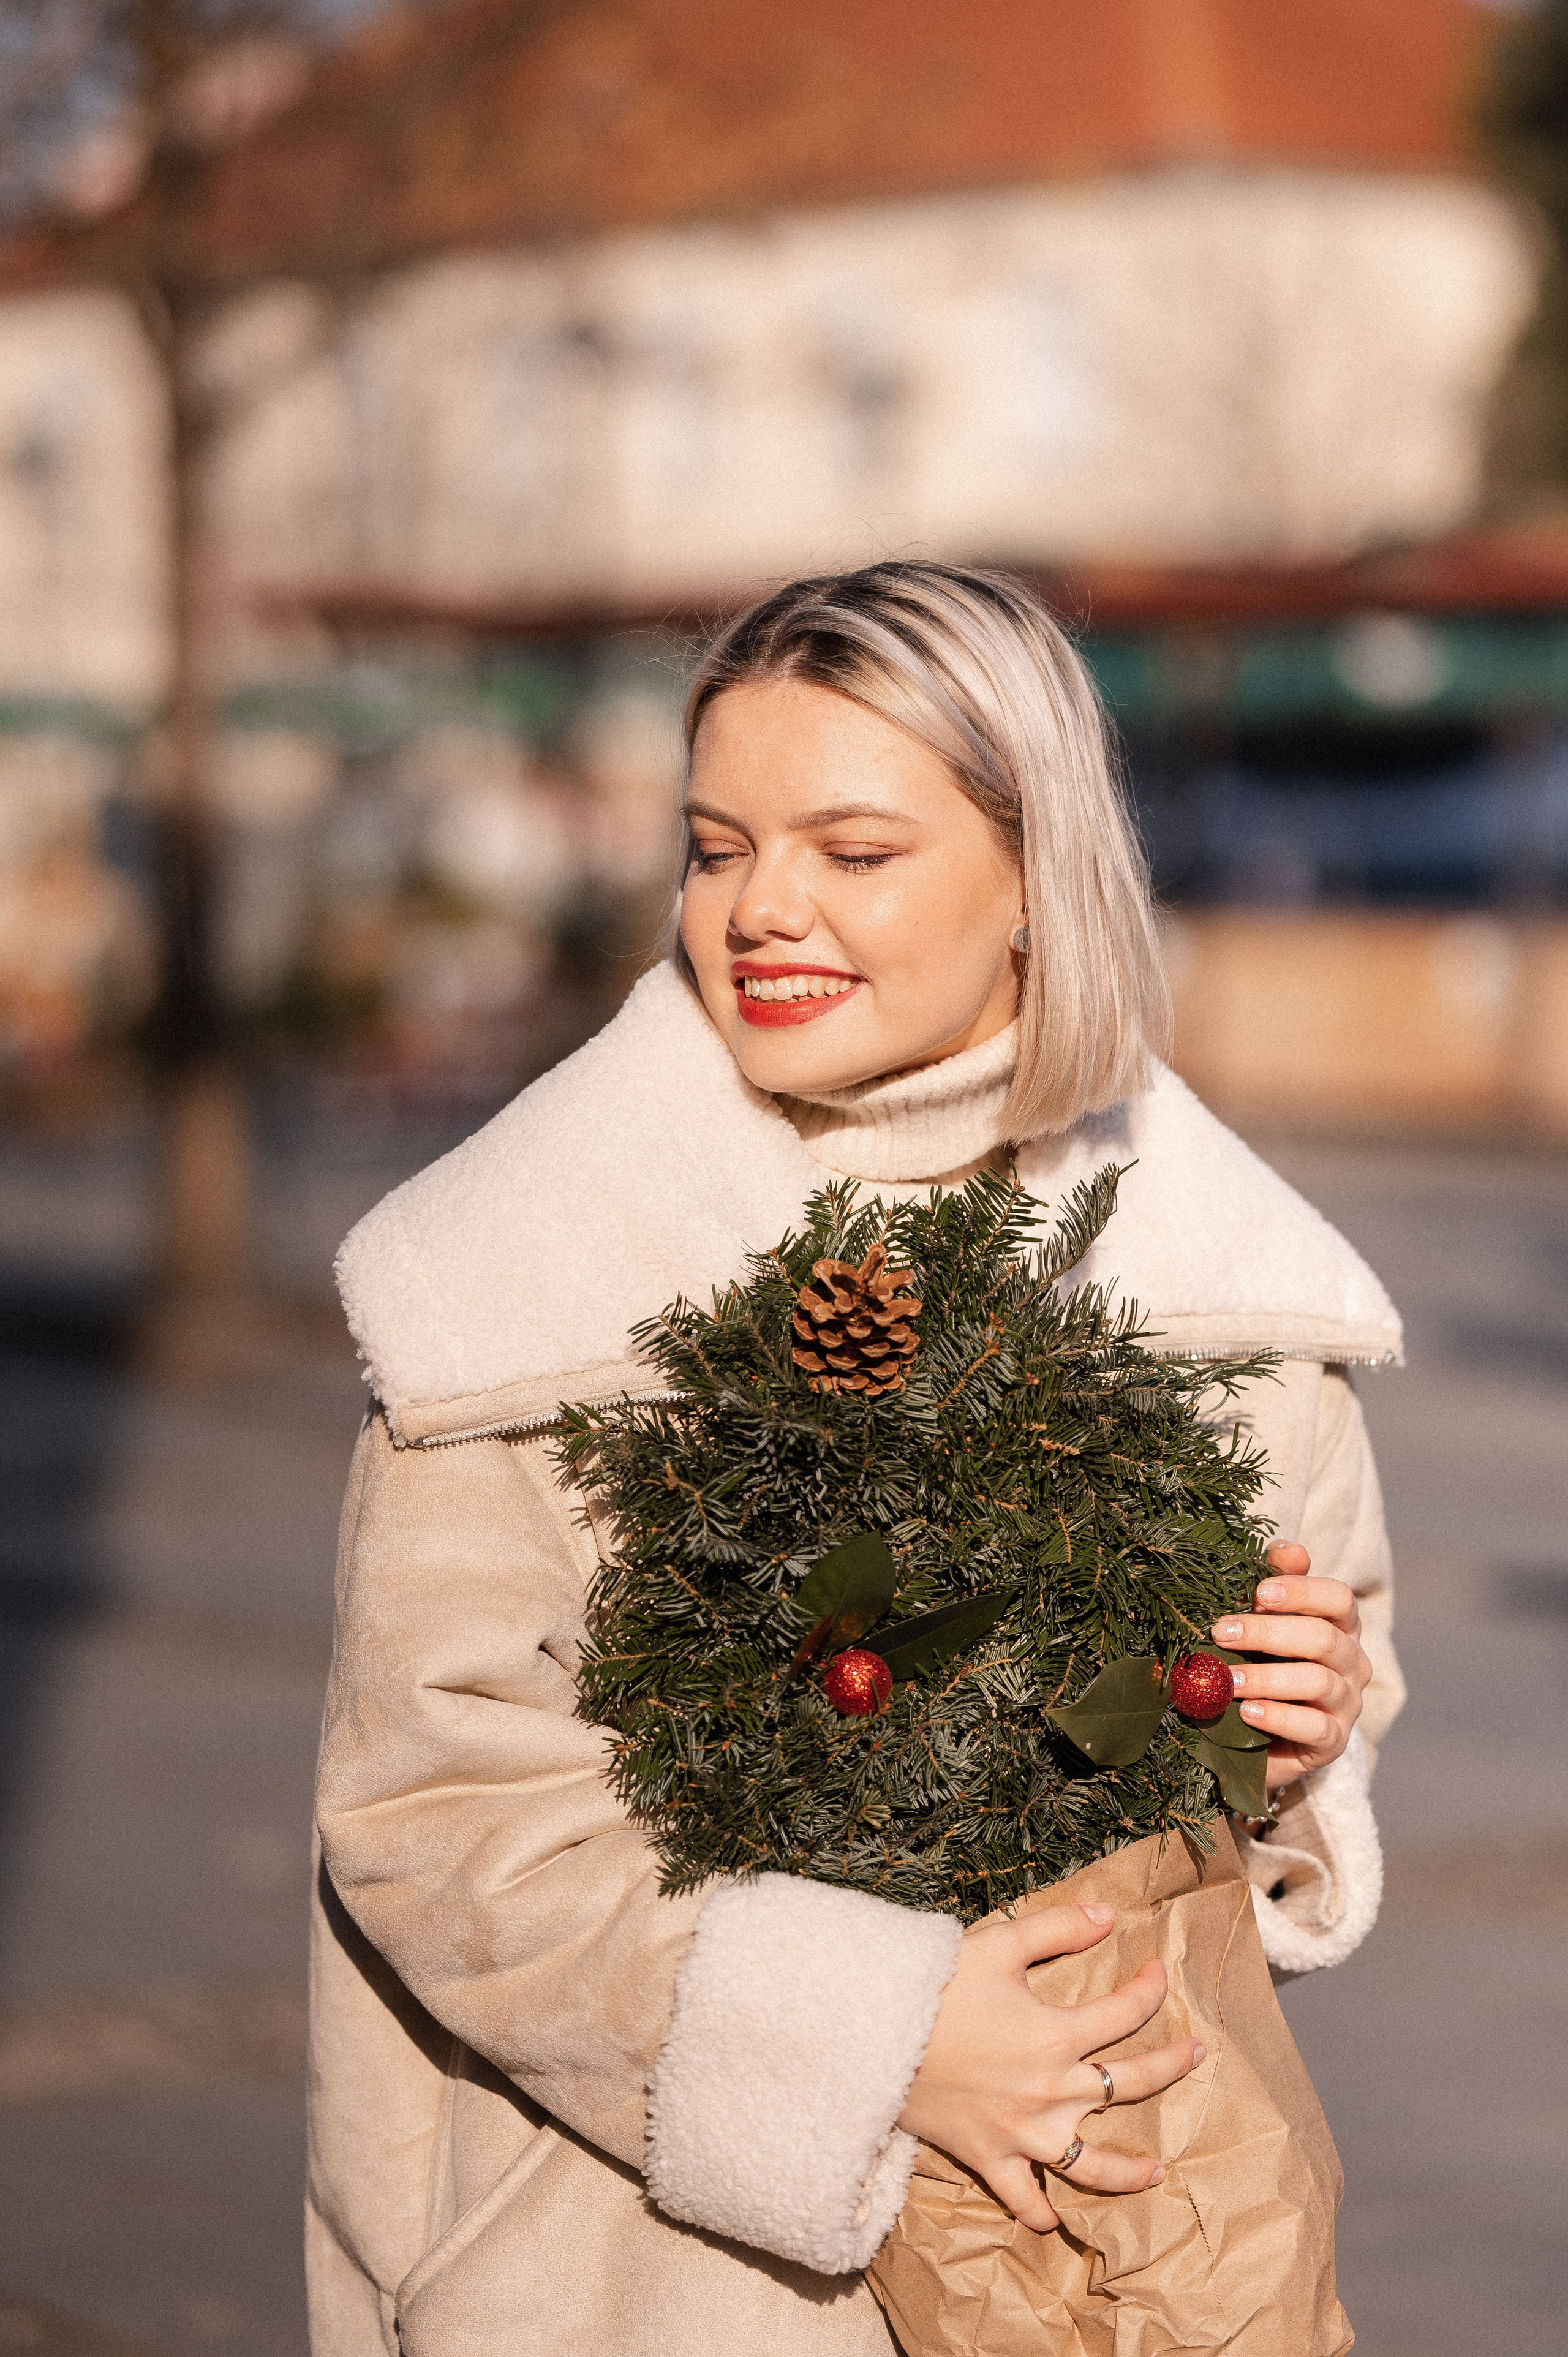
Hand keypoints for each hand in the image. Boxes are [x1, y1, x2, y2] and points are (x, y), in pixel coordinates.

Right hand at [897, 1903, 1202, 2232]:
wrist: (875, 2035)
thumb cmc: (936, 1986)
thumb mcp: (999, 1944)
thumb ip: (1059, 1927)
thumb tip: (1110, 1914)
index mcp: (1057, 2035)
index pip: (1125, 2013)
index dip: (1149, 1990)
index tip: (1159, 1973)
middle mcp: (1052, 2091)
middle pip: (1129, 2085)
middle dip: (1169, 2067)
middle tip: (1194, 2056)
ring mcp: (1023, 2133)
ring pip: (1093, 2164)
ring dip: (1129, 2171)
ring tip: (1156, 2172)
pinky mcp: (990, 2157)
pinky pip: (1024, 2199)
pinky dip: (1042, 2213)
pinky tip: (1057, 2219)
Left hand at [1212, 1540, 1371, 1790]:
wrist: (1264, 1732)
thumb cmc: (1263, 1662)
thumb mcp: (1264, 1622)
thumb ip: (1276, 1583)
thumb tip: (1287, 1549)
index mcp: (1340, 1625)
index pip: (1338, 1598)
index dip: (1302, 1591)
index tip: (1259, 1592)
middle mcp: (1351, 1661)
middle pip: (1323, 1638)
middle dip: (1268, 1633)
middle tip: (1221, 1632)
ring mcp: (1347, 1703)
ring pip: (1318, 1682)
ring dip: (1267, 1678)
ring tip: (1227, 1679)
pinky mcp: (1333, 1741)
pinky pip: (1315, 1728)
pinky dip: (1279, 1718)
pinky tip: (1247, 1712)